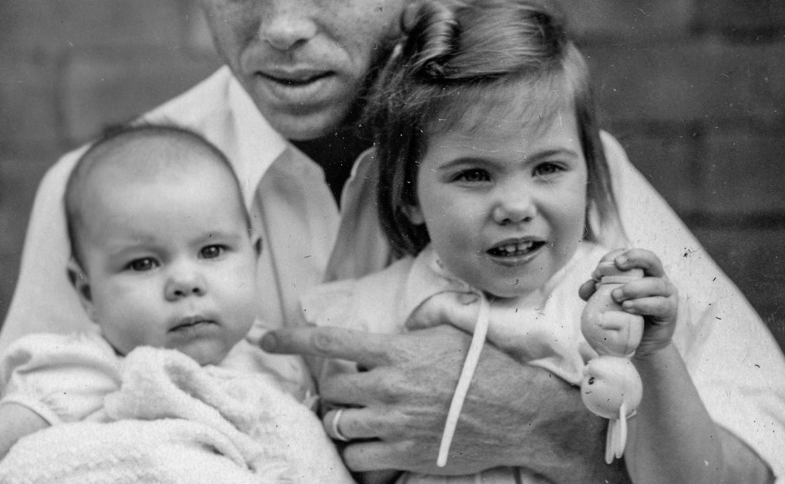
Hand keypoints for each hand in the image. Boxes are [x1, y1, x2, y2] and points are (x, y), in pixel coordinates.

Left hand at [262, 324, 622, 481]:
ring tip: (366, 414)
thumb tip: (390, 331)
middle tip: (357, 387)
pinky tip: (376, 439)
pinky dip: (359, 447)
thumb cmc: (485, 367)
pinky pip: (358, 455)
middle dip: (338, 387)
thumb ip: (409, 329)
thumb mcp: (446, 332)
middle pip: (332, 389)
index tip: (267, 337)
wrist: (517, 412)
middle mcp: (388, 387)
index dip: (292, 339)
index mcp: (395, 351)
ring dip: (345, 417)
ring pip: (339, 423)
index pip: (329, 342)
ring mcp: (393, 424)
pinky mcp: (403, 455)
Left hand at [579, 248, 676, 357]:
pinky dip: (642, 304)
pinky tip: (627, 307)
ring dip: (633, 287)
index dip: (615, 257)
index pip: (631, 256)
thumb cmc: (624, 317)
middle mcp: (657, 277)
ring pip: (655, 283)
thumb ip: (594, 293)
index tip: (597, 272)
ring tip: (616, 296)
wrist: (641, 344)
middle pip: (651, 259)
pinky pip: (660, 304)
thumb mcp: (606, 303)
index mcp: (642, 271)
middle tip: (617, 264)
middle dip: (634, 257)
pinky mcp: (670, 310)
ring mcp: (666, 293)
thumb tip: (587, 286)